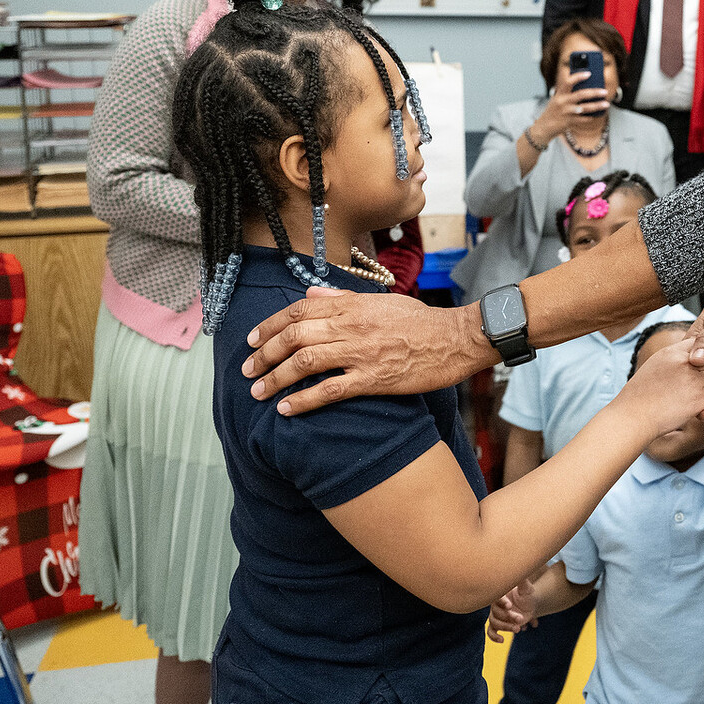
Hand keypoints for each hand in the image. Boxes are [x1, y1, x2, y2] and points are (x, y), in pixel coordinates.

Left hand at [241, 286, 488, 415]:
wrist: (456, 339)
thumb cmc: (421, 320)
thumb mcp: (381, 300)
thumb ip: (342, 298)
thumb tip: (309, 294)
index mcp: (352, 305)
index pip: (298, 311)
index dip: (269, 326)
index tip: (252, 340)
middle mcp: (351, 326)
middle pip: (294, 338)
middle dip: (264, 354)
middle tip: (248, 370)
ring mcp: (361, 353)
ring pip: (305, 364)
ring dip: (275, 378)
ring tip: (258, 392)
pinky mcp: (373, 379)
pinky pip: (329, 391)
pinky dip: (302, 401)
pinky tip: (286, 409)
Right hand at [486, 577, 537, 641]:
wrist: (530, 604)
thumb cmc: (528, 594)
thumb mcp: (526, 588)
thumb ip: (522, 581)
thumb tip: (520, 569)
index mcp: (500, 594)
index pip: (496, 598)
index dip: (501, 602)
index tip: (509, 605)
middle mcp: (495, 604)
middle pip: (495, 612)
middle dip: (508, 617)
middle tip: (520, 619)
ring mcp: (496, 615)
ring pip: (494, 623)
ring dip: (505, 627)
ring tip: (518, 628)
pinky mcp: (499, 625)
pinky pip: (490, 632)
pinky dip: (494, 637)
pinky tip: (502, 640)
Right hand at [531, 79, 611, 142]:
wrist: (544, 127)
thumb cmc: (554, 110)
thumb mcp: (558, 99)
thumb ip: (569, 93)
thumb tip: (588, 88)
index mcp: (559, 94)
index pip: (568, 81)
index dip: (578, 76)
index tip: (589, 73)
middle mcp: (563, 102)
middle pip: (581, 95)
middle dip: (595, 92)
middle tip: (605, 91)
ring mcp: (566, 112)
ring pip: (585, 108)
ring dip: (597, 106)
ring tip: (606, 104)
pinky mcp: (569, 122)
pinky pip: (584, 119)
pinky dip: (591, 116)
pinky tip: (597, 114)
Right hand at [622, 335, 703, 434]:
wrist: (634, 416)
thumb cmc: (640, 393)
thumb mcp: (655, 365)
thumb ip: (675, 359)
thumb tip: (693, 357)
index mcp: (672, 352)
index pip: (700, 342)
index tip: (699, 363)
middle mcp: (684, 363)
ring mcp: (693, 380)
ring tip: (697, 389)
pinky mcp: (699, 398)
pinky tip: (697, 400)